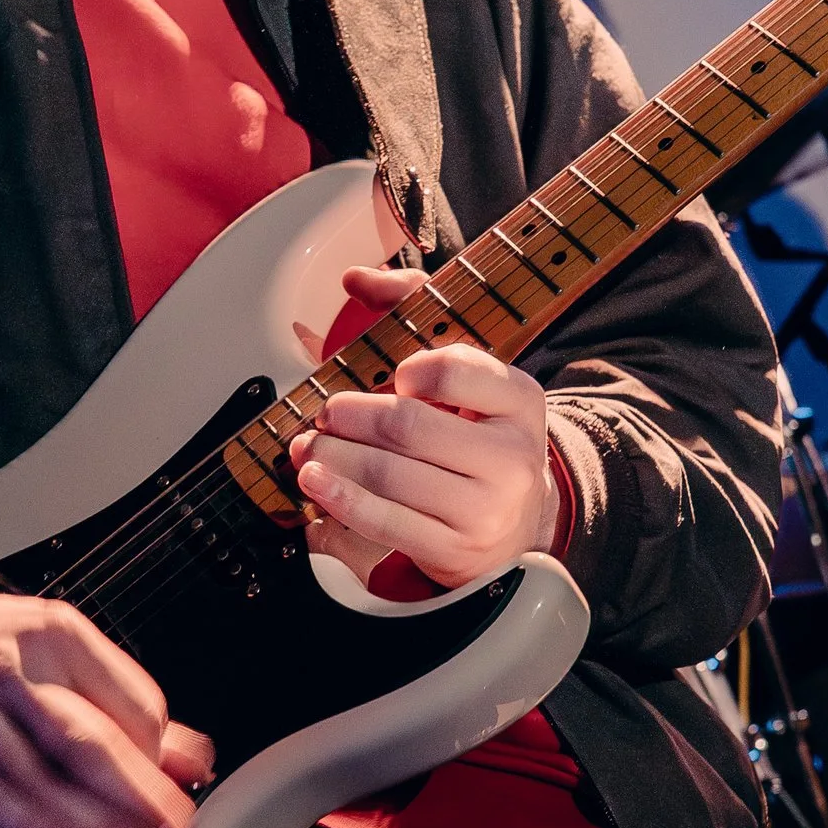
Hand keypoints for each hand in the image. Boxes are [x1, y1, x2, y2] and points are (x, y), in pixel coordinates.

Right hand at [0, 589, 213, 827]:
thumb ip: (130, 705)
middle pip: (87, 743)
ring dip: (91, 825)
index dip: (158, 759)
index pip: (131, 705)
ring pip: (41, 779)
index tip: (174, 793)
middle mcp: (9, 669)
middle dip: (136, 799)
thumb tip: (192, 761)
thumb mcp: (68, 654)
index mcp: (56, 636)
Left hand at [290, 264, 564, 588]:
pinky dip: (340, 500)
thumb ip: (414, 311)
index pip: (459, 371)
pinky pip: (385, 522)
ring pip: (389, 476)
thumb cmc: (475, 438)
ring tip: (308, 446)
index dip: (414, 370)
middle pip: (409, 427)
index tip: (394, 376)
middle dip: (351, 417)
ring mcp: (487, 509)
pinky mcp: (456, 550)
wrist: (512, 523)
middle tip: (326, 413)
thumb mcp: (465, 376)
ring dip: (333, 458)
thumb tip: (357, 277)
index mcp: (520, 401)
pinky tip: (316, 483)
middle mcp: (513, 457)